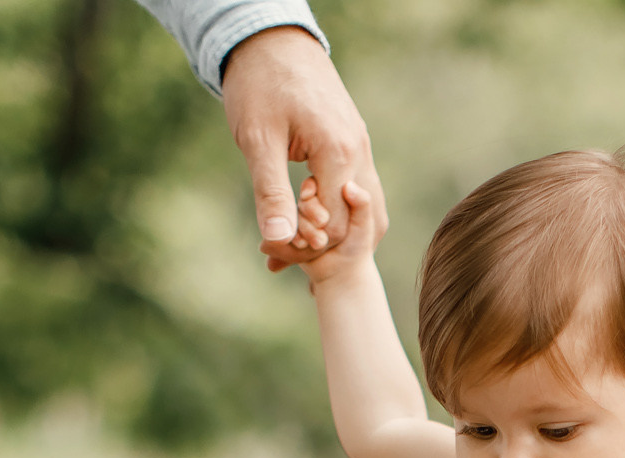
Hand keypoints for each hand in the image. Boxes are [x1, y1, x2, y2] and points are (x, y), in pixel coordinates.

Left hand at [220, 26, 382, 274]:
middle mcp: (359, 151)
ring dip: (335, 229)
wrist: (272, 40)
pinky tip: (309, 210)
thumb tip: (278, 241)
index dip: (305, 246)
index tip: (272, 249)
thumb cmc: (258, 85)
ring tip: (297, 231)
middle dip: (321, 244)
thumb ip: (271, 193)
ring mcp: (361, 145)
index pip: (336, 227)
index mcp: (338, 153)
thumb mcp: (257, 141)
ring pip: (366, 208)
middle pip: (358, 224)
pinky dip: (339, 209)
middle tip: (280, 251)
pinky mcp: (355, 140)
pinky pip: (359, 188)